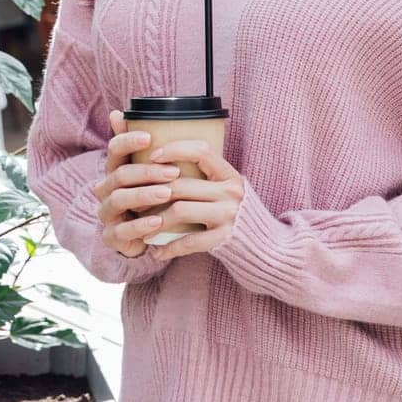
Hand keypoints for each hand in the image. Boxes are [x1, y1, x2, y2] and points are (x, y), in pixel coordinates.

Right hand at [92, 110, 183, 258]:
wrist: (142, 238)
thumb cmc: (148, 200)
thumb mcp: (148, 172)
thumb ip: (141, 147)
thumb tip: (117, 112)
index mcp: (115, 170)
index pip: (114, 150)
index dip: (128, 141)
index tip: (149, 137)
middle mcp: (106, 189)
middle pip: (120, 174)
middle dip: (147, 171)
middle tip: (173, 171)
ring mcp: (107, 213)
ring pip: (119, 199)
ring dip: (144, 194)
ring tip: (167, 193)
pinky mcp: (112, 236)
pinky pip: (122, 230)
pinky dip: (140, 225)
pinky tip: (158, 222)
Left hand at [140, 139, 245, 260]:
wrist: (267, 248)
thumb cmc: (238, 216)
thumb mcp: (228, 191)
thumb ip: (206, 179)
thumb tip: (165, 163)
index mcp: (230, 175)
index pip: (201, 151)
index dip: (175, 149)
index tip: (152, 157)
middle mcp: (231, 192)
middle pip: (182, 185)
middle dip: (152, 192)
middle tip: (134, 201)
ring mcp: (229, 215)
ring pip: (181, 210)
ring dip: (156, 220)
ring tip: (142, 228)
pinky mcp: (225, 238)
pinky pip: (190, 241)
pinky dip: (170, 247)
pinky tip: (156, 252)